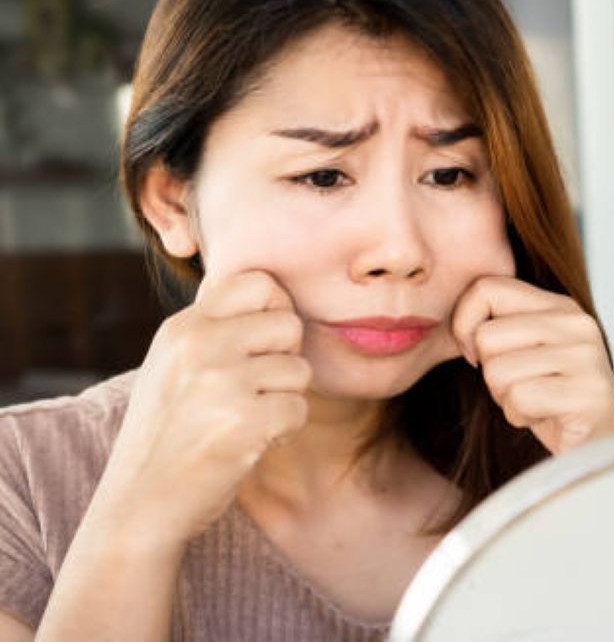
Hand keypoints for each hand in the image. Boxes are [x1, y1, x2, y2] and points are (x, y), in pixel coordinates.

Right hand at [93, 270, 311, 547]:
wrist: (139, 505)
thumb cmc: (166, 435)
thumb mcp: (172, 365)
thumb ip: (212, 327)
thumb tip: (265, 286)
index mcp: (183, 326)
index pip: (259, 282)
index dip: (275, 310)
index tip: (262, 344)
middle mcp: (200, 345)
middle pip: (289, 325)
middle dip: (285, 360)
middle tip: (257, 391)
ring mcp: (220, 382)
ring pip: (300, 370)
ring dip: (284, 400)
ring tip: (247, 420)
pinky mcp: (243, 421)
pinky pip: (299, 409)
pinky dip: (285, 431)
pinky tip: (253, 442)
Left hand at [451, 275, 613, 455]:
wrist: (603, 448)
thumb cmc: (555, 403)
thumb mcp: (528, 353)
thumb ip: (501, 328)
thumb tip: (453, 323)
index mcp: (560, 306)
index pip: (487, 287)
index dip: (465, 323)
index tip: (477, 354)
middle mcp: (576, 322)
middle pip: (485, 336)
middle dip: (490, 373)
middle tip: (522, 387)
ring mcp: (585, 356)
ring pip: (497, 370)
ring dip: (506, 399)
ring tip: (538, 403)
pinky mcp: (586, 392)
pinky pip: (519, 399)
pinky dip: (521, 417)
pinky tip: (547, 418)